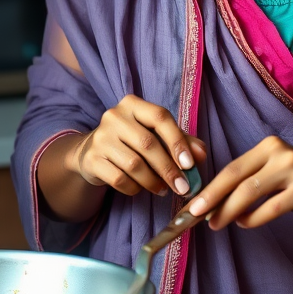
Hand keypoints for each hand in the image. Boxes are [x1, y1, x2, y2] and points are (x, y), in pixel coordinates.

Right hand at [68, 94, 205, 197]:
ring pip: (135, 165)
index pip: (159, 117)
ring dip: (154, 182)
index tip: (190, 165)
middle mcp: (114, 116)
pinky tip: (141, 189)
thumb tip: (201, 154)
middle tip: (183, 187)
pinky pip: (120, 179)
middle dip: (169, 169)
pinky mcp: (91, 159)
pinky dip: (135, 189)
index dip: (177, 141)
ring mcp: (100, 137)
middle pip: (148, 144)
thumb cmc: (132, 141)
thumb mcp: (156, 135)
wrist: (92, 152)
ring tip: (163, 189)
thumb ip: (181, 141)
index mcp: (132, 104)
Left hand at [186, 136, 292, 229]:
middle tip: (195, 214)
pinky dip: (254, 218)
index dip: (210, 186)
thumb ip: (251, 177)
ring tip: (217, 223)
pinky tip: (245, 223)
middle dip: (212, 197)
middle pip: (236, 177)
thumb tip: (216, 198)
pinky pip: (271, 208)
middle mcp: (279, 154)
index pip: (231, 167)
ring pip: (250, 192)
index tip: (193, 202)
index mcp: (268, 146)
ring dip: (229, 211)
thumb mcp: (277, 167)